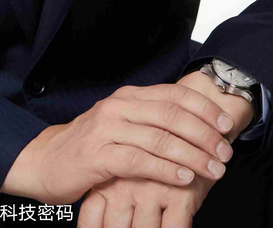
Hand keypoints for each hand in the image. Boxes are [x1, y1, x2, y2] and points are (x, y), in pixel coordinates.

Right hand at [75, 72, 254, 227]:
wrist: (45, 161)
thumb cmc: (91, 146)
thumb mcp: (122, 125)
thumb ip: (152, 122)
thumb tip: (196, 127)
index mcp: (128, 96)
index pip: (174, 94)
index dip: (204, 108)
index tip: (227, 124)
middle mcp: (118, 106)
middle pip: (172, 114)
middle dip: (205, 133)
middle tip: (225, 152)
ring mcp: (106, 128)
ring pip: (160, 137)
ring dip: (193, 154)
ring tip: (214, 169)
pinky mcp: (98, 154)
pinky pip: (139, 160)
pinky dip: (166, 169)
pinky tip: (184, 178)